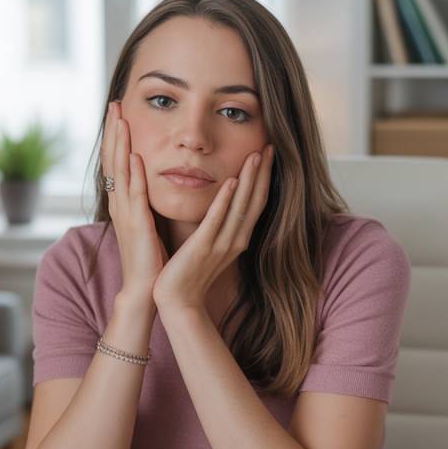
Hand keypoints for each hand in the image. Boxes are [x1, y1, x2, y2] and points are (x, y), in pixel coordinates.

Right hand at [101, 100, 167, 299]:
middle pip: (112, 159)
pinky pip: (135, 195)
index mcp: (123, 202)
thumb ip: (146, 198)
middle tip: (114, 103)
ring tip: (121, 119)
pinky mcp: (137, 225)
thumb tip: (152, 177)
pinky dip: (135, 174)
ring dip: (120, 144)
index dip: (116, 136)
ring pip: (120, 171)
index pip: (117, 161)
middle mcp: (119, 203)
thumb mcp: (147, 220)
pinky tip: (137, 155)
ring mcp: (126, 213)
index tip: (118, 111)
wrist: (145, 287)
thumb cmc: (150, 256)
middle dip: (113, 130)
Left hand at [152, 143, 273, 312]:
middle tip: (269, 147)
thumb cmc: (190, 273)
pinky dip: (225, 201)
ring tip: (256, 155)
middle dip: (262, 174)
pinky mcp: (203, 248)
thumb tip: (221, 205)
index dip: (263, 179)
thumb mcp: (210, 245)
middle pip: (255, 201)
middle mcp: (235, 240)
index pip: (256, 203)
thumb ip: (218, 226)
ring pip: (241, 207)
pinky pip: (217, 221)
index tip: (267, 154)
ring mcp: (221, 244)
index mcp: (237, 239)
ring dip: (249, 180)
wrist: (178, 301)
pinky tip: (233, 182)